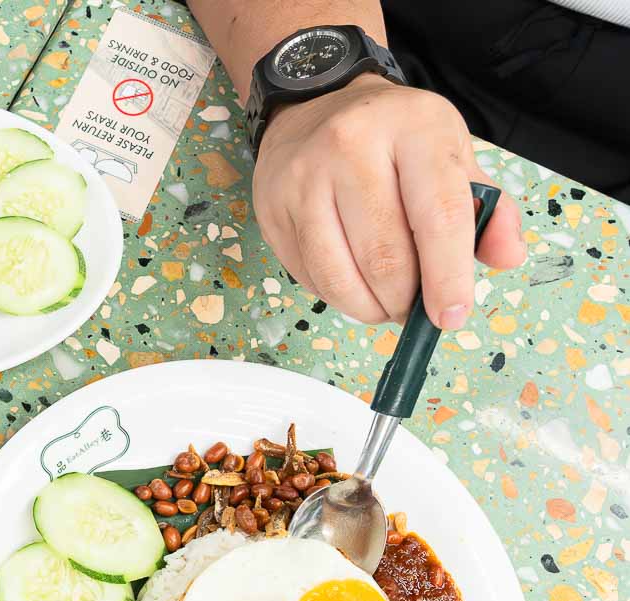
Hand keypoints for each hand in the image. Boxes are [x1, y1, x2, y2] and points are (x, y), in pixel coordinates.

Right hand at [252, 75, 524, 328]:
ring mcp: (303, 177)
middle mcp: (351, 146)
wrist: (315, 105)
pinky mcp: (272, 207)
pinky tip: (352, 283)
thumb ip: (488, 209)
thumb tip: (506, 258)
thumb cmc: (395, 139)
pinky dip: (337, 296)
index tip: (452, 316)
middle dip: (404, 301)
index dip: (448, 276)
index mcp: (413, 127)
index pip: (438, 215)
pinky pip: (308, 276)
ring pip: (339, 275)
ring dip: (368, 309)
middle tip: (414, 310)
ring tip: (385, 305)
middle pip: (384, 256)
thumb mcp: (451, 155)